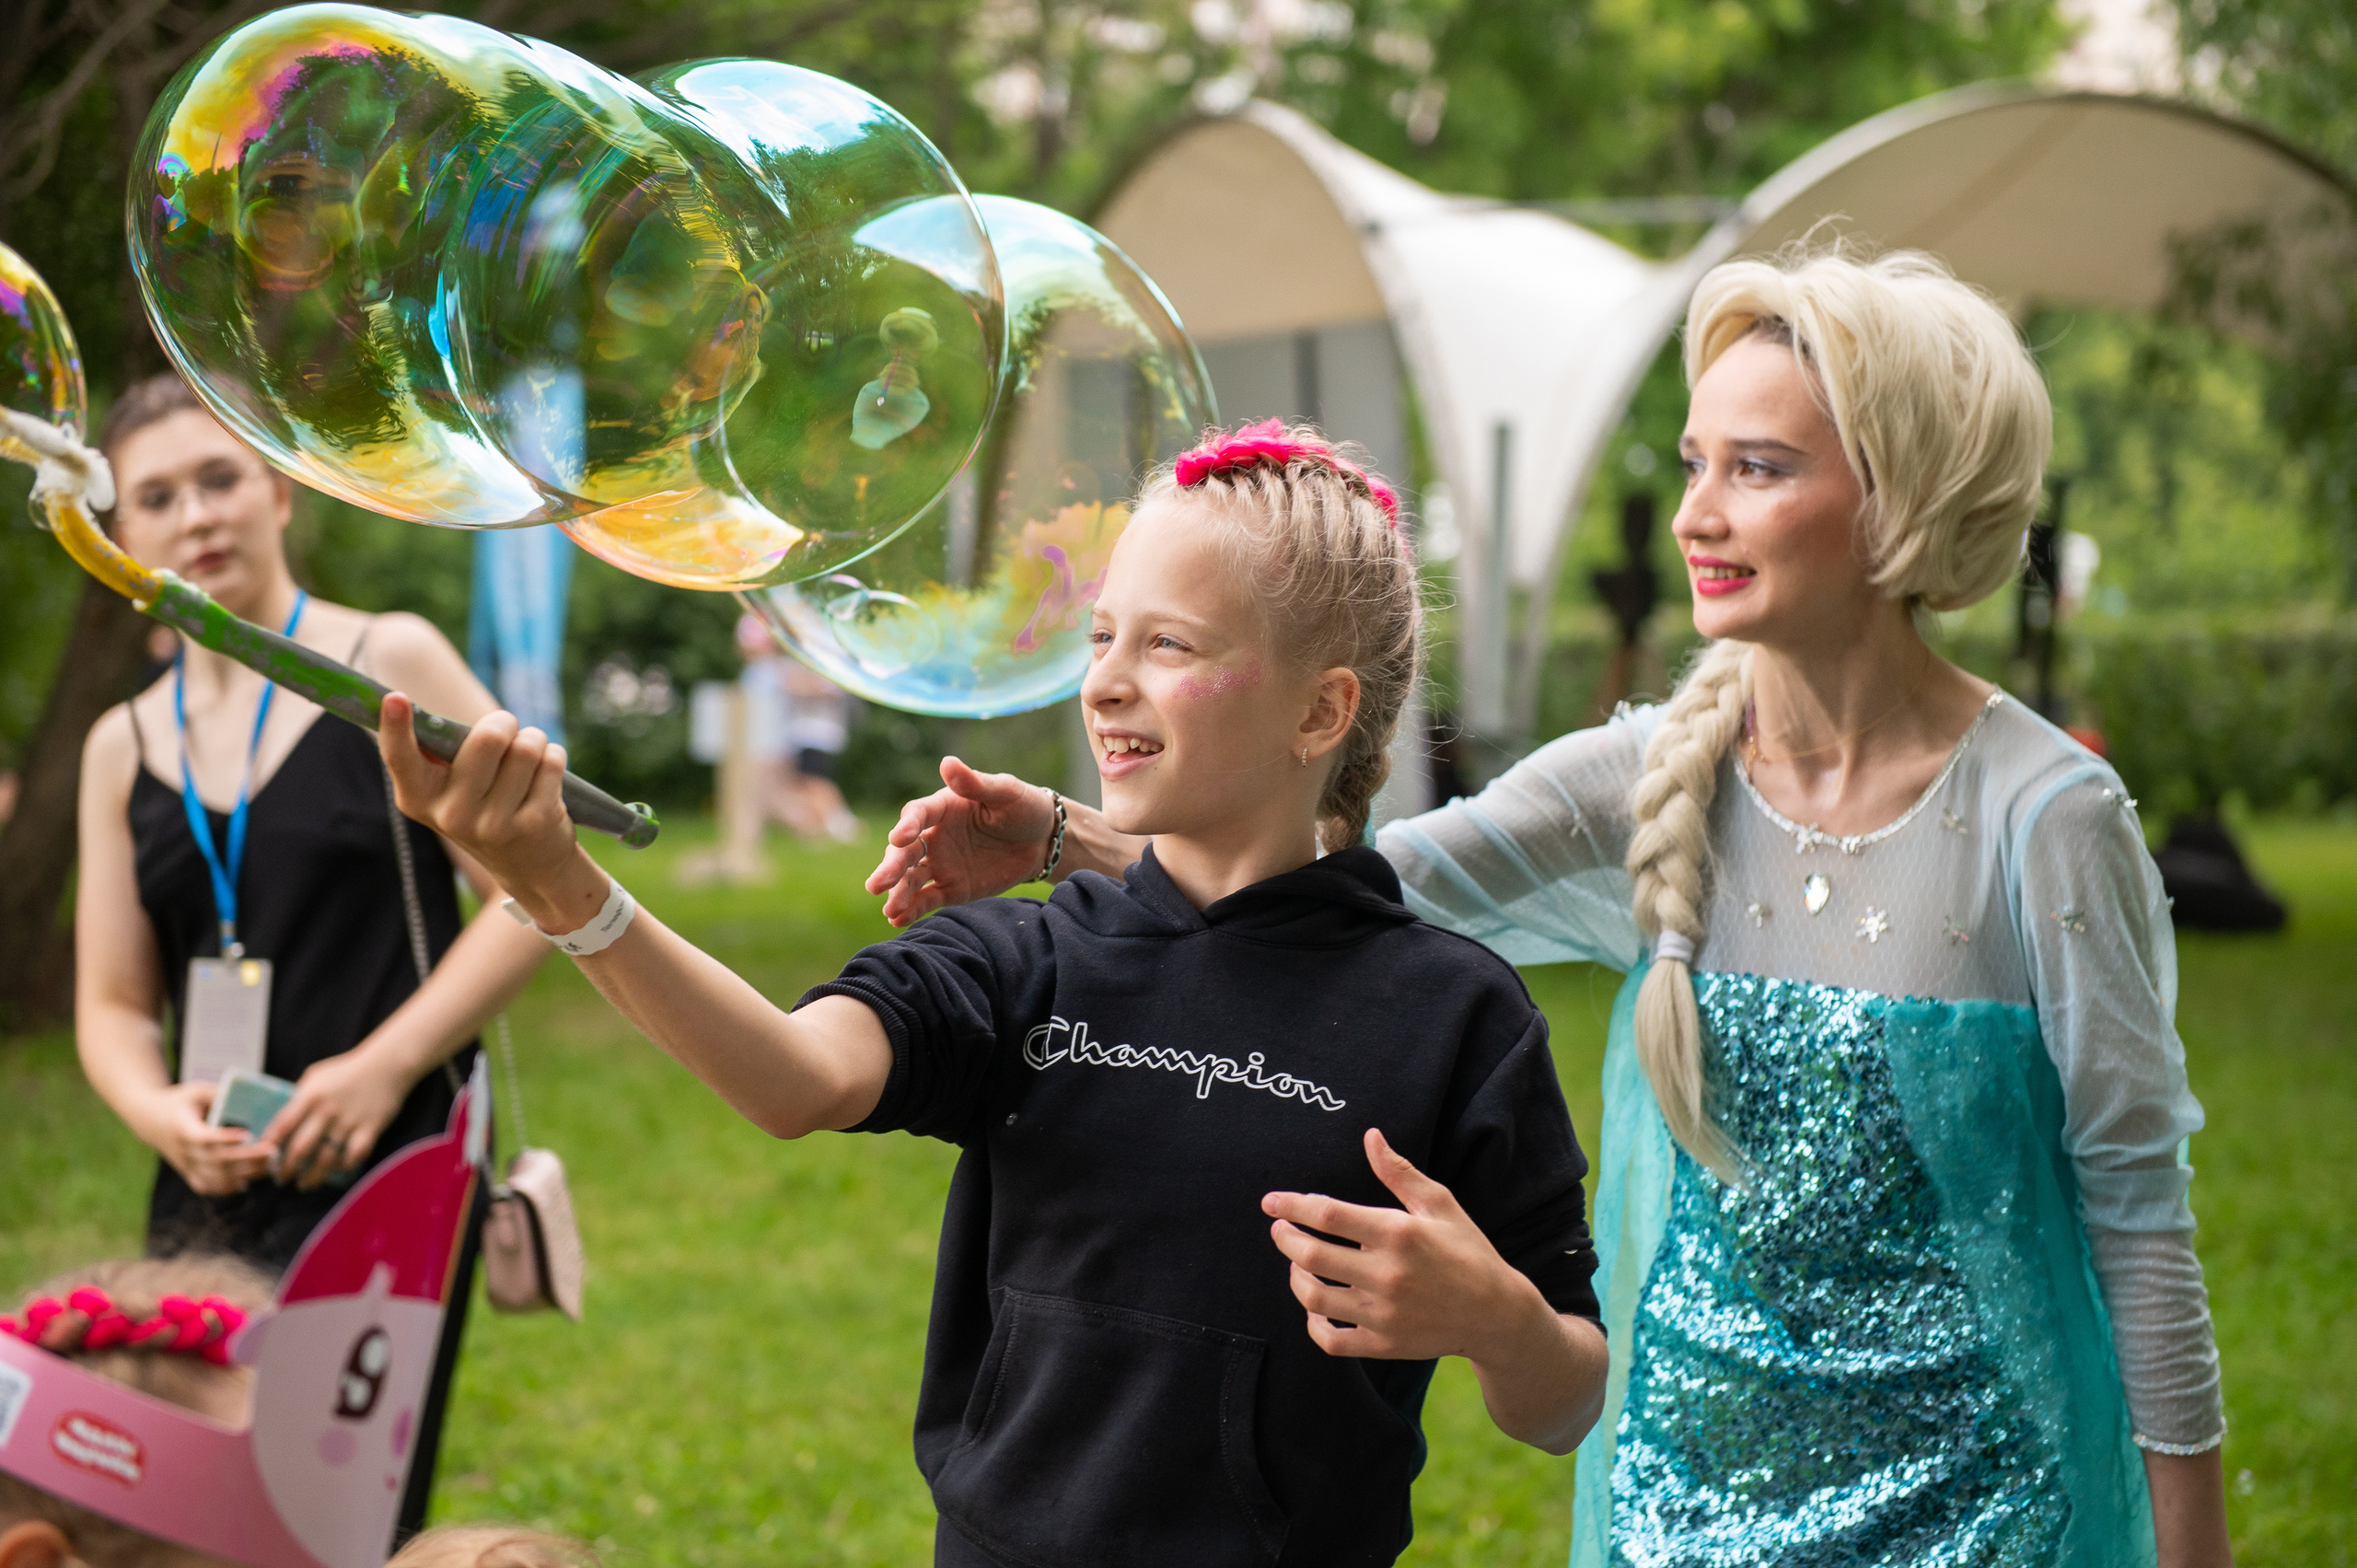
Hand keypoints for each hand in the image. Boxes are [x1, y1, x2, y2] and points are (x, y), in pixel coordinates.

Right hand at [136, 1081, 273, 1196]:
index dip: (225, 1139)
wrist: (151, 1120)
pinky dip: (228, 1187)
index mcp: (182, 1127)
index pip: (203, 1138)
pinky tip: (248, 1181)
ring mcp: (185, 1165)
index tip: (248, 1134)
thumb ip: (219, 1094)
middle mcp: (183, 1150)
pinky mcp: (188, 1174)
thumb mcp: (196, 1091)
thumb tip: (251, 1096)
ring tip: (269, 1164)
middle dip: (247, 1157)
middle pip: (216, 1160)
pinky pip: (207, 1187)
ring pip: (215, 1177)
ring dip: (244, 1173)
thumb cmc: (180, 1102)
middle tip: (273, 1150)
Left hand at [259, 1049, 416, 1189]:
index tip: (264, 1157)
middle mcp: (327, 1111)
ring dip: (312, 1177)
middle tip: (281, 1178)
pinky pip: (354, 1156)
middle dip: (287, 1168)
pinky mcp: (370, 1129)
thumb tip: (283, 1121)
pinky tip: (336, 1171)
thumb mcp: (317, 1075)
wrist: (387, 1065)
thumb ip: (300, 1096)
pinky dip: (344, 1167)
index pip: (283, 1125)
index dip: (271, 1144)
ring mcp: (349, 1122)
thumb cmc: (347, 1070)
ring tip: (304, 1184)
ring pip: (325, 1159)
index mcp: (311, 1096)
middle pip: (301, 1148)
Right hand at [379, 693, 604, 929]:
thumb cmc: (483, 807)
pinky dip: (553, 756)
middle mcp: (451, 815)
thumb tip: (417, 709)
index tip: (395, 698)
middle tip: (506, 729)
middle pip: (488, 738)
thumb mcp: (450, 791)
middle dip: (504, 722)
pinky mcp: (535, 822)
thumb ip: (440, 756)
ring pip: (526, 747)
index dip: (395, 726)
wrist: (530, 865)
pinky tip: (545, 775)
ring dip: (533, 739)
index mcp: (418, 798)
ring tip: (528, 756)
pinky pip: (551, 762)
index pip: (399, 758)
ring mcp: (494, 823)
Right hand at [865, 757, 1057, 926]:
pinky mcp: (951, 888)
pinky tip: (898, 920)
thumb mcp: (1005, 792)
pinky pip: (927, 899)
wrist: (1041, 840)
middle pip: (905, 852)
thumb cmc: (1022, 807)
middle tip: (876, 884)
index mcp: (942, 808)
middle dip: (891, 867)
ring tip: (890, 908)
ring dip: (898, 892)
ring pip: (912, 878)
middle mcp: (934, 836)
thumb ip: (975, 783)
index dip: (907, 825)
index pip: (917, 815)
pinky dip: (912, 909)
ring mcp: (940, 864)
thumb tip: (947, 762)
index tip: (899, 836)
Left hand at [1262, 1128, 1537, 1361]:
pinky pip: (1331, 1340)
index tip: (1271, 1202)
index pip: (1328, 1214)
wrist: (1496, 1314)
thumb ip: (1399, 1172)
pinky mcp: (1383, 1345)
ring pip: (1314, 1297)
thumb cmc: (1466, 1249)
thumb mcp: (1439, 1204)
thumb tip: (1370, 1136)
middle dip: (1284, 1238)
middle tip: (1279, 1229)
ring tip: (1297, 1262)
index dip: (1292, 1205)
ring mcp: (1383, 1314)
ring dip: (1295, 1276)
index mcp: (1398, 1233)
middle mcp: (1387, 1274)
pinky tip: (1315, 1305)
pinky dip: (1313, 1324)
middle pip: (1311, 1254)